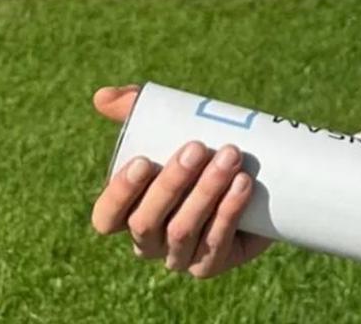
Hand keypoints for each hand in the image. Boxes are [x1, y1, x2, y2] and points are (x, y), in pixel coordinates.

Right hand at [90, 85, 273, 278]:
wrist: (258, 175)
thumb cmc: (201, 147)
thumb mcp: (168, 124)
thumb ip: (136, 108)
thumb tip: (102, 97)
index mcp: (128, 210)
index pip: (106, 216)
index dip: (119, 194)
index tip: (144, 161)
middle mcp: (148, 240)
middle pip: (146, 222)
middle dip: (172, 183)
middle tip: (199, 147)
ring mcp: (178, 256)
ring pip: (182, 231)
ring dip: (206, 192)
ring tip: (230, 156)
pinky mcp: (210, 264)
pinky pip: (215, 244)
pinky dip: (228, 212)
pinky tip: (242, 185)